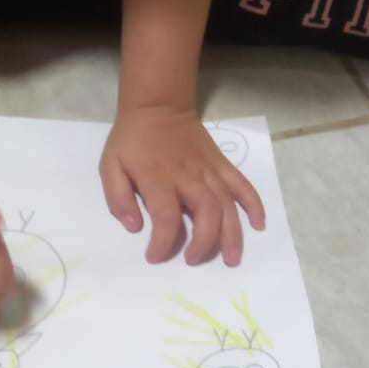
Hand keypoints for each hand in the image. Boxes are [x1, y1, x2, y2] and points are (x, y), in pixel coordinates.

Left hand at [100, 106, 265, 265]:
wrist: (157, 106)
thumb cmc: (132, 140)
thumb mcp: (110, 165)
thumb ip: (118, 197)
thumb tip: (134, 226)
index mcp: (158, 179)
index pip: (166, 217)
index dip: (162, 243)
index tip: (154, 257)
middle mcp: (188, 176)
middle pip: (206, 212)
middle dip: (204, 242)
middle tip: (194, 261)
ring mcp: (209, 170)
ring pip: (227, 204)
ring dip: (232, 233)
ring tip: (232, 258)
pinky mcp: (221, 165)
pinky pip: (242, 185)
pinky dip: (254, 204)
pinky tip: (258, 225)